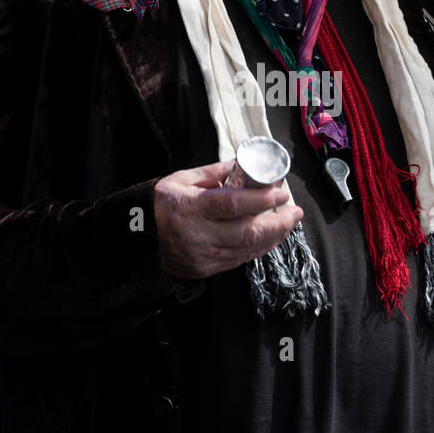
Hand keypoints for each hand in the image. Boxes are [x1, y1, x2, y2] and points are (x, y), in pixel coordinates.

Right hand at [152, 159, 303, 280]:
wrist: (137, 240)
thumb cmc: (159, 206)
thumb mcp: (180, 180)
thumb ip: (212, 172)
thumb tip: (241, 164)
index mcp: (193, 208)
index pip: (234, 204)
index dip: (262, 199)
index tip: (281, 192)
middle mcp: (201, 235)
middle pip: (249, 232)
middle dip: (279, 223)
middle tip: (295, 211)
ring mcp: (205, 255)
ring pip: (249, 249)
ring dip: (274, 237)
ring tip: (289, 223)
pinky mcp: (207, 269)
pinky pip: (240, 259)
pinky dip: (259, 248)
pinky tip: (271, 238)